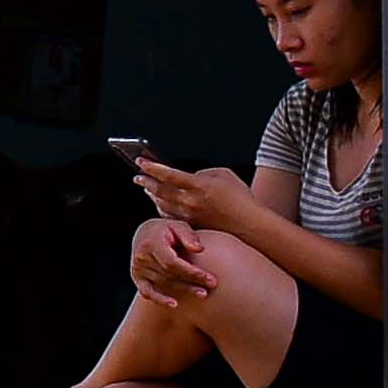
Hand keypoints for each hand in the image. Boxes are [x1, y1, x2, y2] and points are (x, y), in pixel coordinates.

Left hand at [128, 155, 259, 237]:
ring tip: (146, 187)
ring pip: (161, 204)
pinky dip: (161, 207)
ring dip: (152, 194)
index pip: (168, 174)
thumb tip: (187, 177)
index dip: (152, 167)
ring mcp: (188, 216)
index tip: (140, 161)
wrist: (249, 225)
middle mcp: (190, 202)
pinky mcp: (190, 225)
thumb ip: (201, 173)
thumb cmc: (240, 198)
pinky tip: (159, 202)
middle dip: (146, 181)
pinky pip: (169, 215)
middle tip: (138, 176)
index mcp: (199, 186)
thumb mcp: (223, 175)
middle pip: (160, 190)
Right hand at [131, 218, 214, 303]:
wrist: (145, 233)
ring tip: (203, 294)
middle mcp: (142, 257)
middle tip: (213, 285)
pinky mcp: (137, 278)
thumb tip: (200, 249)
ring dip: (184, 290)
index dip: (191, 271)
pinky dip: (160, 300)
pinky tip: (174, 305)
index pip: (172, 262)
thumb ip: (188, 236)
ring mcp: (138, 269)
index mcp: (152, 243)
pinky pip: (148, 292)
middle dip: (192, 280)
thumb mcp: (178, 225)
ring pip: (163, 283)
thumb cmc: (167, 229)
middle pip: (170, 274)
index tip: (209, 276)